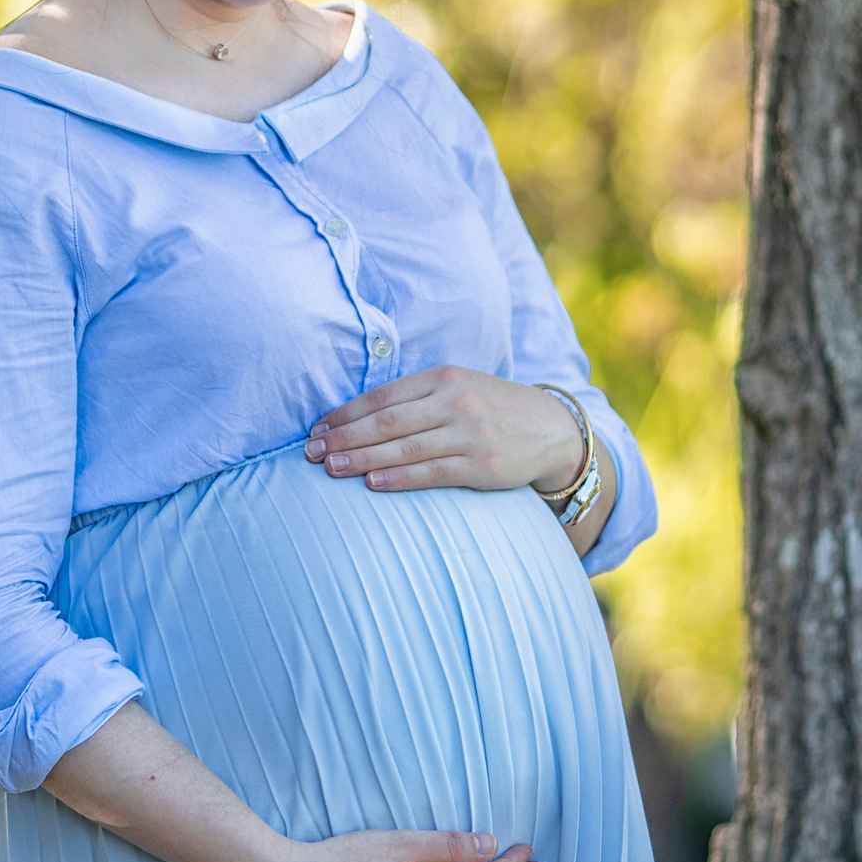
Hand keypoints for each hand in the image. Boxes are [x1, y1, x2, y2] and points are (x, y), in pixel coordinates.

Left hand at [306, 366, 583, 494]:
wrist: (550, 429)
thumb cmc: (490, 408)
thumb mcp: (457, 389)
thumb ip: (415, 399)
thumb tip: (355, 417)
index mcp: (442, 378)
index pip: (382, 396)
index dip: (345, 414)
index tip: (317, 429)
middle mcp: (455, 401)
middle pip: (386, 422)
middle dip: (344, 437)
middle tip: (311, 452)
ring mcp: (470, 433)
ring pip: (404, 447)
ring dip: (362, 458)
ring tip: (331, 468)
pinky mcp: (482, 465)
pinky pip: (431, 473)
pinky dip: (398, 478)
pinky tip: (372, 482)